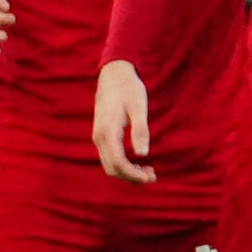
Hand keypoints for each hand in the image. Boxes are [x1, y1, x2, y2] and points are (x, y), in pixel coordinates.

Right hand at [91, 57, 155, 183]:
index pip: (119, 163)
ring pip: (109, 165)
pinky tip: (138, 160)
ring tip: (148, 170)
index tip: (151, 177)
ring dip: (127, 172)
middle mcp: (99, 137)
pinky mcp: (101, 135)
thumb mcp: (139, 107)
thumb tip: (143, 154)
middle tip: (153, 176)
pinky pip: (109, 157)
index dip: (134, 175)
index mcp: (108, 132)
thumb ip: (140, 130)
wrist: (114, 74)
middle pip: (112, 168)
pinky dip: (123, 164)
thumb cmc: (129, 88)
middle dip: (132, 177)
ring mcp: (98, 137)